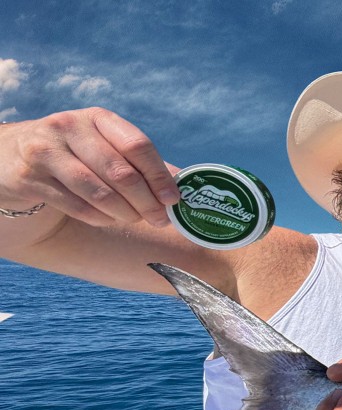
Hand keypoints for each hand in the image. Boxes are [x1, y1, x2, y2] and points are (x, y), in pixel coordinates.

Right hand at [0, 109, 178, 226]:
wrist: (9, 156)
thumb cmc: (72, 154)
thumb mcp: (104, 147)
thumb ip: (140, 163)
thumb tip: (183, 184)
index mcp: (97, 117)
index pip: (137, 146)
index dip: (160, 175)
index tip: (174, 199)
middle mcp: (69, 127)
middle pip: (121, 172)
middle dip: (147, 201)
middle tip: (160, 219)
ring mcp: (46, 151)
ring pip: (99, 191)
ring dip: (125, 212)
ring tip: (135, 219)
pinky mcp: (30, 177)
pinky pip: (77, 205)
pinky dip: (99, 217)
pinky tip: (108, 218)